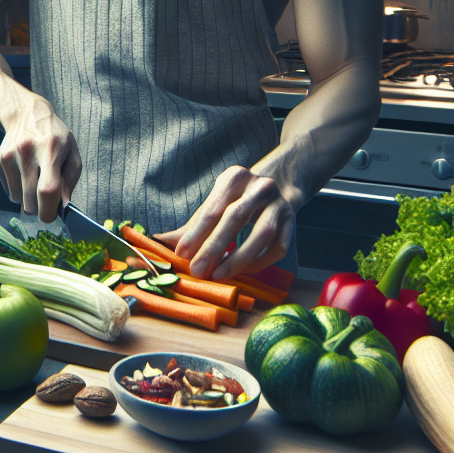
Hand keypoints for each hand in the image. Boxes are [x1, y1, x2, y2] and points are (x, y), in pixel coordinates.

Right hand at [0, 96, 81, 222]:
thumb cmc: (54, 136)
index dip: (49, 210)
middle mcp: (26, 152)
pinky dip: (17, 189)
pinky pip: (7, 191)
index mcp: (49, 149)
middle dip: (39, 208)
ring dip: (27, 199)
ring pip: (17, 199)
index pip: (46, 189)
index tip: (52, 216)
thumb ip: (70, 181)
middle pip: (29, 199)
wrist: (26, 114)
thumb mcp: (71, 153)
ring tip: (35, 181)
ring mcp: (8, 156)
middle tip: (46, 200)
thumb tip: (63, 207)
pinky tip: (23, 173)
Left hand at [154, 166, 295, 280]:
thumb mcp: (216, 202)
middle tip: (198, 270)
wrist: (279, 184)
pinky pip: (278, 247)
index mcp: (234, 177)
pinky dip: (260, 261)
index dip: (196, 232)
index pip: (212, 208)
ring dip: (240, 257)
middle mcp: (259, 186)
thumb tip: (159, 241)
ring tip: (219, 275)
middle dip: (214, 246)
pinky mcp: (293, 221)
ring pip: (262, 233)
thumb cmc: (237, 198)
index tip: (181, 253)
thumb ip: (192, 224)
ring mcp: (279, 203)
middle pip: (235, 217)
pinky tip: (243, 271)